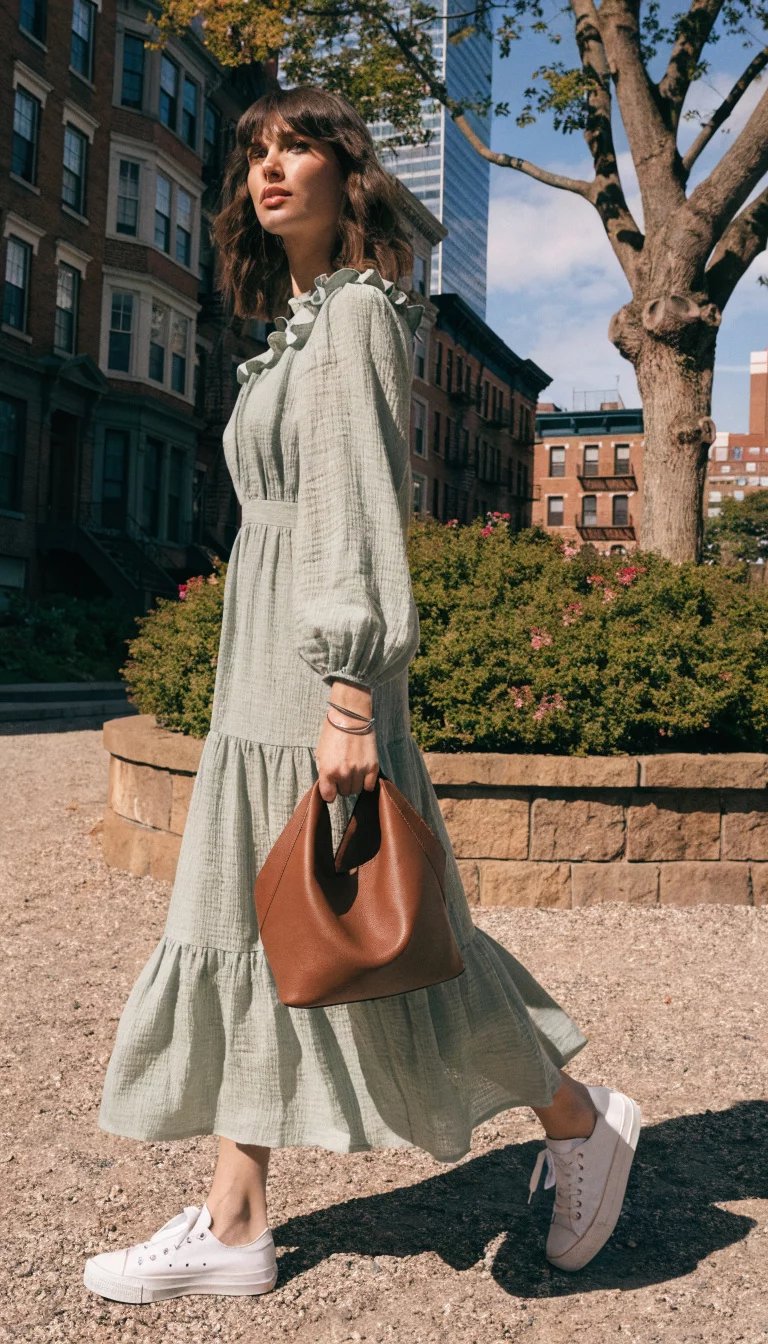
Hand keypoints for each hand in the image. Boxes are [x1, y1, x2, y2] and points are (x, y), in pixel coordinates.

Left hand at [315, 681, 379, 801]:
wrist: (350, 717)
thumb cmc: (333, 733)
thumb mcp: (321, 753)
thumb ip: (324, 771)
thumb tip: (328, 784)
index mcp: (328, 771)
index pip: (329, 796)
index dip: (329, 792)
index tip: (331, 787)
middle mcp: (344, 773)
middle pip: (344, 793)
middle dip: (342, 786)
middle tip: (343, 774)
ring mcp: (359, 771)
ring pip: (357, 790)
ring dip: (354, 784)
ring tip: (353, 772)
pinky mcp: (372, 766)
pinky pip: (369, 785)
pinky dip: (366, 782)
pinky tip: (363, 773)